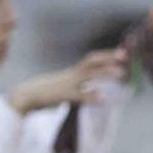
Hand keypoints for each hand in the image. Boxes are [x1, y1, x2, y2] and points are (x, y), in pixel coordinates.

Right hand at [8, 49, 126, 113]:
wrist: (27, 95)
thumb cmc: (48, 94)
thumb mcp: (69, 90)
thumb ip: (84, 91)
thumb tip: (100, 94)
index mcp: (73, 73)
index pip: (92, 60)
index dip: (107, 56)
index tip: (123, 53)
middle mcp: (72, 74)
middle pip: (91, 61)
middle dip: (108, 58)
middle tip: (125, 56)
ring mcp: (68, 83)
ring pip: (88, 74)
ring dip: (105, 73)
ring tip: (121, 73)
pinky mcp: (64, 95)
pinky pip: (80, 95)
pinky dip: (92, 96)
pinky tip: (104, 98)